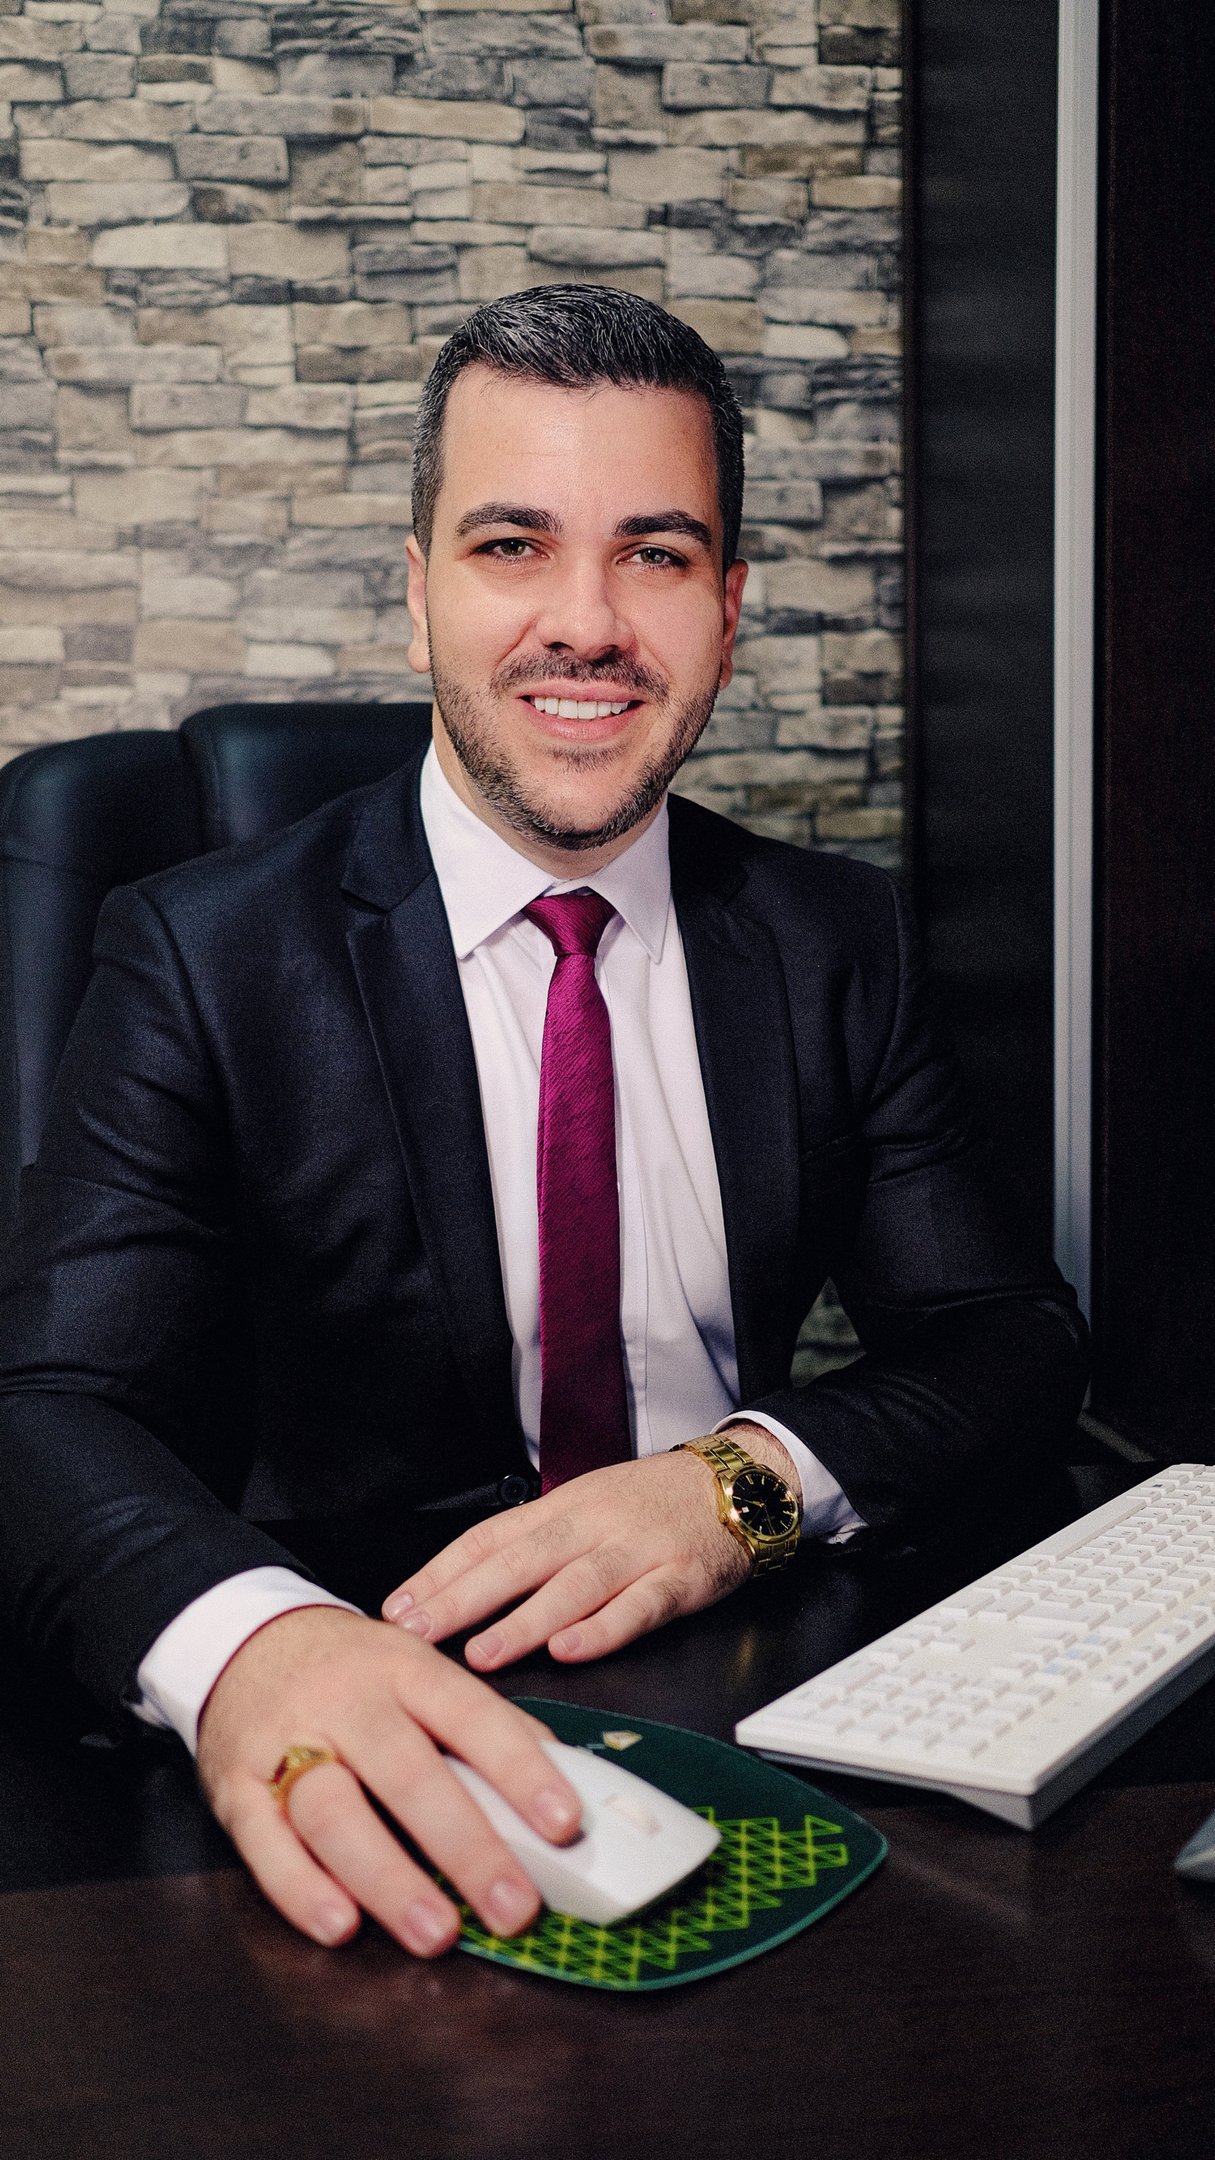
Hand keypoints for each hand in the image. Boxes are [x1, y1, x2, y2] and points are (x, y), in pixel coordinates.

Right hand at [195, 1604, 582, 1954]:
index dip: (520, 1770)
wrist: (243, 1641)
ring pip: (334, 1811)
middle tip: (514, 1906)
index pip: (471, 1715)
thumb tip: (561, 1781)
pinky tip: (340, 1926)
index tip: (564, 1824)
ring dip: (388, 1878)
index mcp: (405, 1668)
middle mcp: (347, 1702)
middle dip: (465, 1844)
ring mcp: (285, 1742)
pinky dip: (300, 1889)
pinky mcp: (235, 1787)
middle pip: (407, 1772)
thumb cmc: (352, 1671)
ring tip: (436, 1934)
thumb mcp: (416, 1670)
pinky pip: (263, 1842)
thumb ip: (478, 1725)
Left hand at [380, 1428, 795, 1669]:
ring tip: (482, 1654)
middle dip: (463, 1599)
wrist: (738, 1483)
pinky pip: (640, 1604)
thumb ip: (533, 1547)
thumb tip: (461, 1591)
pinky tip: (572, 1649)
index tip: (397, 1609)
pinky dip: (605, 1628)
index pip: (488, 1539)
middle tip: (417, 1632)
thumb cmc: (651, 1505)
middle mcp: (591, 1526)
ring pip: (574, 1586)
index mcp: (560, 1509)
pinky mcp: (681, 1577)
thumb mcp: (585, 1508)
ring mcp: (637, 1551)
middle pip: (519, 1561)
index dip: (440, 1574)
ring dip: (525, 1620)